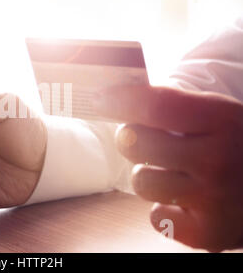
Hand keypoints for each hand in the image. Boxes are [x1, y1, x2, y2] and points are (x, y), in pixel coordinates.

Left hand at [91, 85, 242, 251]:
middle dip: (130, 137)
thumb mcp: (217, 115)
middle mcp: (219, 160)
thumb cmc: (235, 146)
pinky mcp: (207, 233)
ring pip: (141, 181)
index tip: (101, 99)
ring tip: (172, 172)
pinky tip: (184, 199)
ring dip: (148, 175)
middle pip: (135, 142)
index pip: (156, 106)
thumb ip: (173, 106)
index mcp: (222, 120)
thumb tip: (115, 97)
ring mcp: (214, 200)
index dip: (119, 100)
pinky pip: (155, 216)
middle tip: (142, 139)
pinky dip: (164, 208)